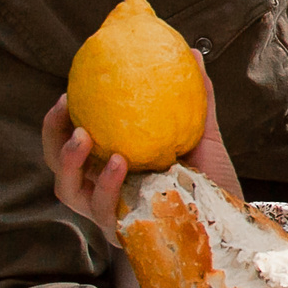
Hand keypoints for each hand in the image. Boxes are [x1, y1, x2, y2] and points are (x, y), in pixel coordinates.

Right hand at [40, 70, 242, 244]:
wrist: (233, 223)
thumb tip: (194, 54)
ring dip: (70, 162)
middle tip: (65, 108)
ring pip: (70, 192)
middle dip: (54, 138)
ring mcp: (112, 215)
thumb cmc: (213, 182)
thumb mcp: (204, 136)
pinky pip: (105, 211)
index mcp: (114, 169)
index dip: (60, 123)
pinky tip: (117, 164)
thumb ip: (197, 100)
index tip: (67, 94)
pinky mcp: (125, 233)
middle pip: (60, 168)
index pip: (74, 146)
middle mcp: (106, 192)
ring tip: (84, 137)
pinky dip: (106, 186)